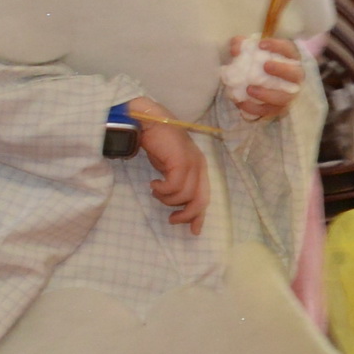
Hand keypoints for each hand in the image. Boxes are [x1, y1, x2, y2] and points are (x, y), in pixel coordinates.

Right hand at [127, 98, 209, 232]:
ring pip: (184, 195)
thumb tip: (176, 204)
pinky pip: (173, 186)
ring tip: (155, 191)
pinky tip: (153, 183)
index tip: (193, 231)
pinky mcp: (181, 161)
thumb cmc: (157, 144)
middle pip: (200, 200)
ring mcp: (192, 162)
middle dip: (186, 214)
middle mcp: (199, 166)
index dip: (199, 216)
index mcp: (199, 168)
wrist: (148, 122)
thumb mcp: (169, 168)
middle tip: (172, 219)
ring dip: (166, 199)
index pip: (205, 197)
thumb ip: (175, 183)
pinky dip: (162, 190)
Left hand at [222, 37, 304, 122]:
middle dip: (282, 70)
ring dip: (268, 94)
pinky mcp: (279, 108)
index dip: (278, 46)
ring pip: (285, 97)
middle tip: (266, 66)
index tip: (261, 44)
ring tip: (250, 89)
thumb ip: (240, 45)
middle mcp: (294, 78)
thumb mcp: (248, 51)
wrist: (257, 83)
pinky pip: (270, 111)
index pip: (289, 49)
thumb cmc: (257, 63)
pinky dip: (255, 108)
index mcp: (290, 59)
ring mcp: (289, 94)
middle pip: (296, 74)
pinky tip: (241, 103)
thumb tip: (236, 49)